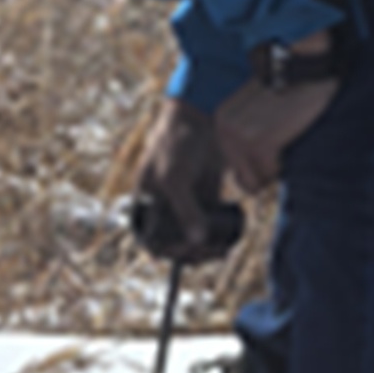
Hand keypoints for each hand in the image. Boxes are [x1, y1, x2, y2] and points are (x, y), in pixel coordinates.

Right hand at [132, 99, 241, 260]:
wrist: (200, 119)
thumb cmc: (177, 144)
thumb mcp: (175, 177)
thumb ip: (185, 209)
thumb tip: (196, 240)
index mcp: (146, 203)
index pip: (150, 238)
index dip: (166, 251)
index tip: (185, 253)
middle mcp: (164, 207)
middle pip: (174, 242)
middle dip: (191, 251)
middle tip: (208, 252)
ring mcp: (185, 204)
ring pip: (194, 237)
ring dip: (206, 248)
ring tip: (220, 250)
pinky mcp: (205, 199)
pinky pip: (210, 225)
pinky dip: (219, 236)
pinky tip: (228, 241)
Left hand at [214, 40, 339, 191]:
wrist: (305, 64)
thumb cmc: (290, 90)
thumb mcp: (255, 112)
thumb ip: (245, 143)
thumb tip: (243, 185)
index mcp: (222, 122)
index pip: (239, 169)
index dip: (264, 158)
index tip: (275, 130)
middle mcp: (225, 130)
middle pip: (249, 178)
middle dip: (270, 164)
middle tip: (282, 129)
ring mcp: (240, 137)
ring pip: (261, 178)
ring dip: (279, 163)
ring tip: (286, 129)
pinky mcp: (259, 143)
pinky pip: (273, 173)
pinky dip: (286, 161)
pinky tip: (290, 132)